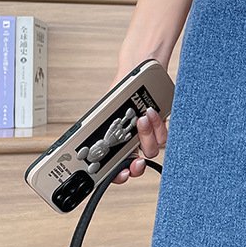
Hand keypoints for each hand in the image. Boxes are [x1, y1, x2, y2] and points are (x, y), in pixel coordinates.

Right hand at [108, 63, 169, 184]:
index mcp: (116, 142)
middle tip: (135, 161)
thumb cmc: (121, 89)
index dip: (118, 176)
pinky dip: (158, 125)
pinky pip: (165, 136)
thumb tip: (80, 141)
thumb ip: (99, 127)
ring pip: (152, 150)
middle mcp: (133, 142)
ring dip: (147, 136)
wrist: (139, 70)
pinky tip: (151, 113)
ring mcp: (149, 136)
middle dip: (136, 166)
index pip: (115, 167)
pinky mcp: (163, 127)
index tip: (121, 174)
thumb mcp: (105, 109)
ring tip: (142, 119)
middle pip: (136, 165)